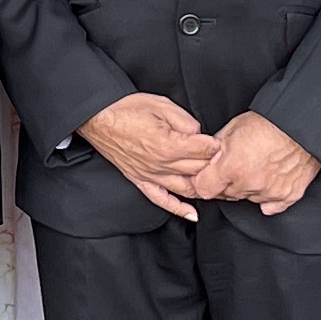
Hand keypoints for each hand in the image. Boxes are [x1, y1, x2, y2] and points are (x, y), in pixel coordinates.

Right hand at [81, 92, 215, 220]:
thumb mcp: (162, 104)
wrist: (99, 117)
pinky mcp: (140, 180)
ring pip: (185, 188)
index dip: (215, 144)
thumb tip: (198, 133)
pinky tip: (192, 214)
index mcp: (168, 144)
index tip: (221, 142)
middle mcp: (160, 165)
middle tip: (221, 159)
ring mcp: (150, 175)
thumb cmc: (127, 109)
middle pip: (198, 170)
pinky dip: (178, 209)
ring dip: (202, 186)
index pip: (203, 150)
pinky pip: (161, 200)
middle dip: (213, 163)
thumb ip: (185, 121)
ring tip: (213, 182)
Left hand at [193, 111, 320, 214]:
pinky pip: (270, 206)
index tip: (206, 176)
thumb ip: (214, 149)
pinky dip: (267, 197)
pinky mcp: (288, 196)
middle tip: (235, 166)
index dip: (202, 181)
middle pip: (226, 195)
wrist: (303, 124)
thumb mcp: (231, 128)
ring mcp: (269, 192)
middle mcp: (249, 184)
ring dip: (247, 188)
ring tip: (256, 167)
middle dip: (225, 183)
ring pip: (247, 198)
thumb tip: (204, 159)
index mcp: (231, 167)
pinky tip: (268, 182)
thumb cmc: (269, 122)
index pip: (203, 189)